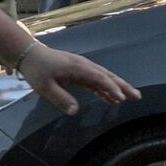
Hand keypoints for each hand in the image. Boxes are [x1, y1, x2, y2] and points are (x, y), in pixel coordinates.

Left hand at [16, 43, 141, 115]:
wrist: (29, 54)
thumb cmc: (36, 70)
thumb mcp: (44, 87)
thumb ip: (60, 99)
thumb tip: (75, 112)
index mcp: (77, 68)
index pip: (99, 78)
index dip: (111, 88)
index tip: (121, 98)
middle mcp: (84, 66)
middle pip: (107, 76)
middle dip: (123, 86)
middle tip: (137, 96)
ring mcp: (82, 68)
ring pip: (104, 78)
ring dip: (117, 87)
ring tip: (130, 98)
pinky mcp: (79, 72)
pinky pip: (95, 81)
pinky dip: (105, 89)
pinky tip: (111, 99)